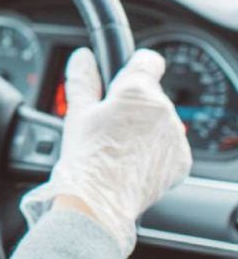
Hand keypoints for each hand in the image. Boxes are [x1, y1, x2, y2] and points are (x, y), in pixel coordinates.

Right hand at [20, 47, 192, 256]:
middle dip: (133, 105)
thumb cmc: (86, 156)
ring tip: (119, 146)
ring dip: (145, 127)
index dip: (133, 67)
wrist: (100, 200)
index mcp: (136, 91)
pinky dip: (155, 149)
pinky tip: (132, 160)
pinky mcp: (181, 160)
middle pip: (151, 94)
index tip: (123, 78)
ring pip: (160, 120)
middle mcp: (163, 109)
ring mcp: (175, 136)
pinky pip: (169, 145)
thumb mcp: (77, 111)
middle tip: (109, 124)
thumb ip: (82, 79)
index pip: (148, 61)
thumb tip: (82, 58)